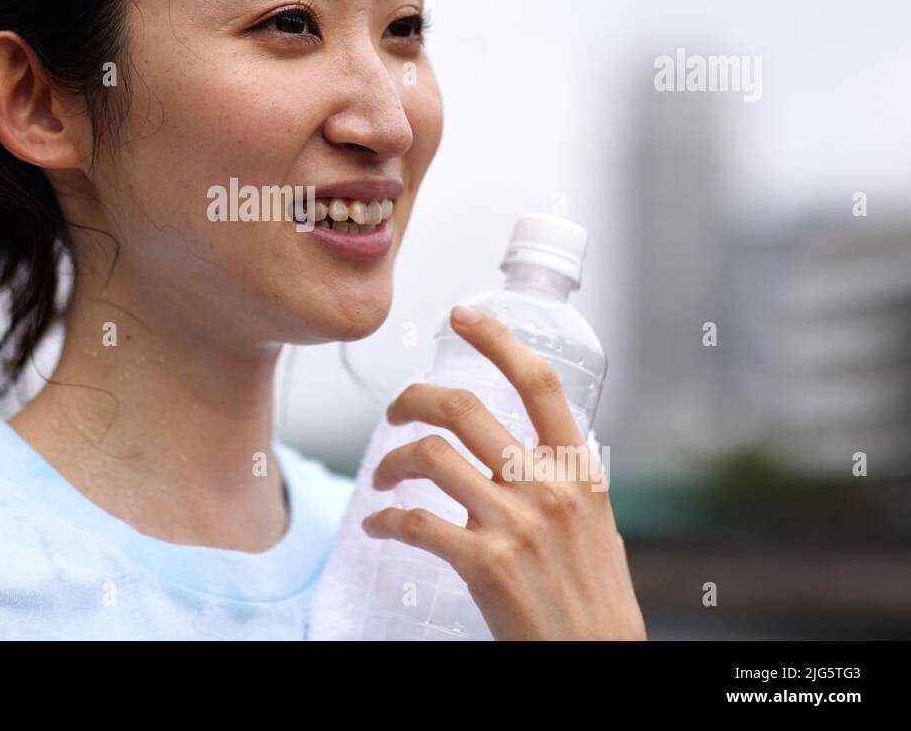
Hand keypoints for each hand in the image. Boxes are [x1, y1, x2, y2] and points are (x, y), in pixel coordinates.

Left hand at [361, 305, 646, 639]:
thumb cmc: (592, 595)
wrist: (596, 658)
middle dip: (415, 398)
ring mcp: (516, 524)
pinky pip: (413, 522)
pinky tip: (377, 526)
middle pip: (465, 409)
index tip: (462, 316)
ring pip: (430, 455)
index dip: (497, 340)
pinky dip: (383, 520)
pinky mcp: (484, 564)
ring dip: (391, 460)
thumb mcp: (594, 522)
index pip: (538, 383)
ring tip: (382, 476)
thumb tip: (523, 450)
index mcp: (580, 470)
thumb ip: (561, 481)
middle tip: (396, 409)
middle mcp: (550, 488)